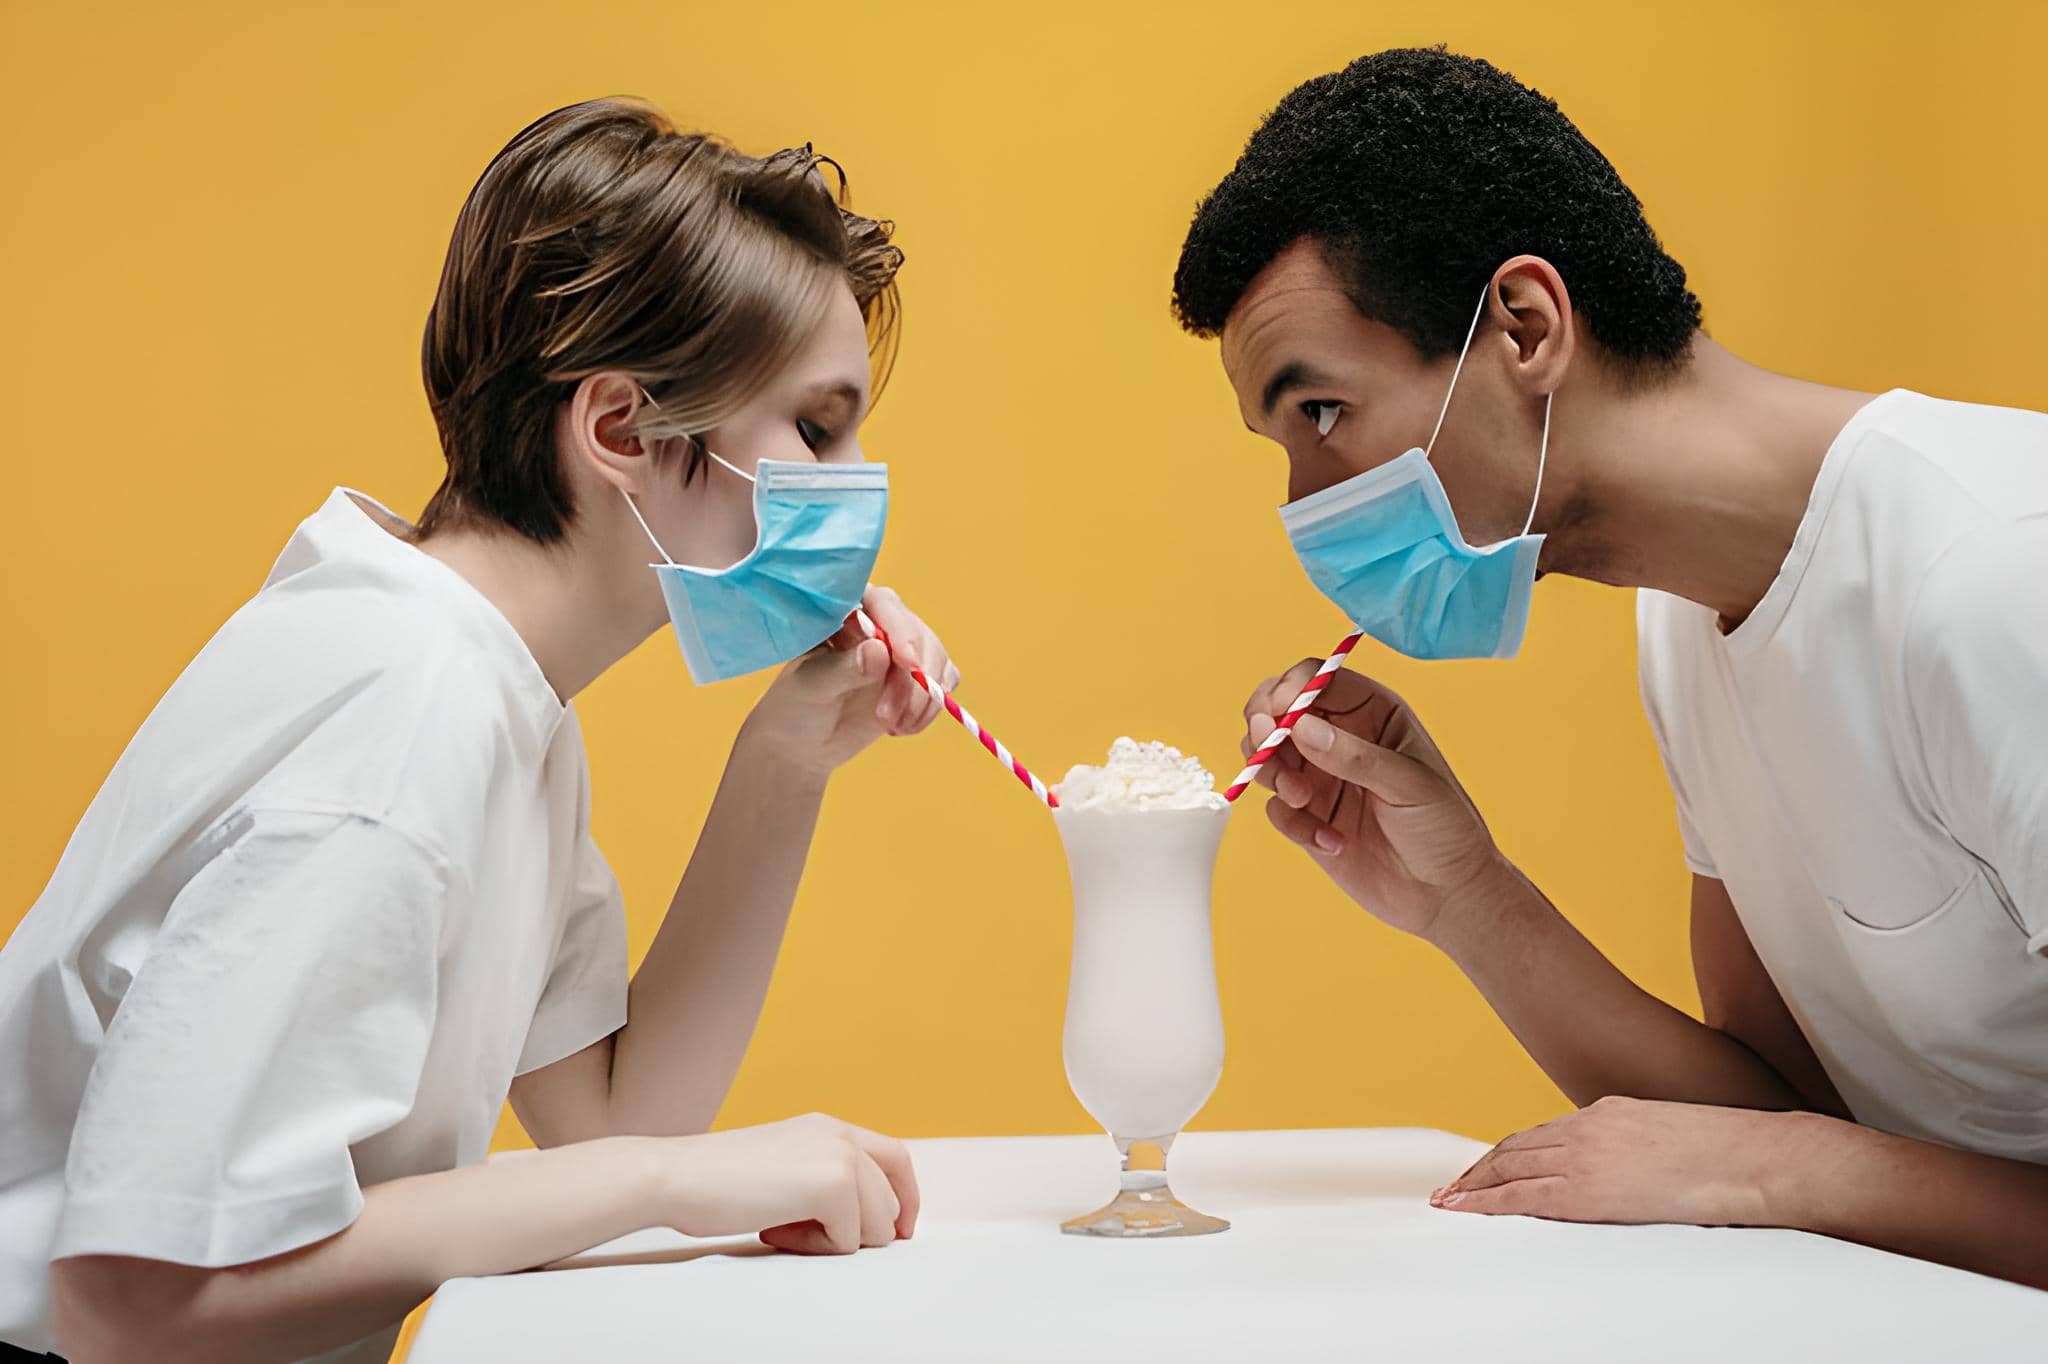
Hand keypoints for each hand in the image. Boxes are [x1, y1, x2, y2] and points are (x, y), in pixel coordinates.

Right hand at [658, 1112, 920, 1253]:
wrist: (676, 1176)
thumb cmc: (714, 1179)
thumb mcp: (782, 1165)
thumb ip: (820, 1177)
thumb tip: (860, 1219)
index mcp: (829, 1127)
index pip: (895, 1158)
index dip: (903, 1198)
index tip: (896, 1230)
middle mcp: (841, 1135)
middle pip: (892, 1198)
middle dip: (861, 1231)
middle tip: (806, 1234)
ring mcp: (841, 1157)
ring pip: (877, 1224)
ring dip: (835, 1240)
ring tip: (784, 1228)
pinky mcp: (833, 1185)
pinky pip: (849, 1240)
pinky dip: (816, 1249)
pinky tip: (775, 1231)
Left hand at [745, 586, 959, 775]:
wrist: (804, 740)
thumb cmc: (798, 704)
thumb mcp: (812, 686)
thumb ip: (844, 668)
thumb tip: (879, 649)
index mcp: (847, 609)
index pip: (883, 604)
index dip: (900, 630)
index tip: (907, 663)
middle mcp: (880, 620)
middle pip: (917, 634)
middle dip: (910, 680)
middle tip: (885, 718)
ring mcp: (902, 647)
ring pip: (936, 660)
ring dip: (922, 699)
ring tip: (891, 727)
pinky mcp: (919, 675)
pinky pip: (944, 682)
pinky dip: (930, 708)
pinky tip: (903, 727)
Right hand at [1241, 664, 1503, 938]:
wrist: (1446, 896)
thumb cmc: (1445, 829)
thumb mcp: (1409, 785)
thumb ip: (1354, 756)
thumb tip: (1301, 726)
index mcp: (1374, 713)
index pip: (1320, 678)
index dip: (1293, 688)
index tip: (1279, 712)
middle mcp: (1341, 738)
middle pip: (1280, 708)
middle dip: (1264, 724)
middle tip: (1264, 745)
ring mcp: (1321, 776)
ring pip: (1267, 754)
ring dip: (1272, 773)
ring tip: (1302, 799)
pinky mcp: (1308, 816)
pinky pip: (1276, 807)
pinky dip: (1292, 823)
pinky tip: (1331, 841)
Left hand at [1430, 1096, 1809, 1226]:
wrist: (1758, 1159)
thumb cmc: (1732, 1156)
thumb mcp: (1670, 1139)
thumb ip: (1637, 1150)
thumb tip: (1630, 1176)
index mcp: (1609, 1112)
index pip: (1542, 1133)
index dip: (1509, 1152)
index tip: (1487, 1166)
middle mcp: (1588, 1128)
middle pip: (1516, 1147)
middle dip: (1480, 1168)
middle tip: (1453, 1186)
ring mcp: (1586, 1156)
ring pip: (1510, 1167)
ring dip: (1475, 1184)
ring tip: (1450, 1199)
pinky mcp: (1590, 1189)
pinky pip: (1523, 1196)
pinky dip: (1488, 1201)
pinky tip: (1466, 1208)